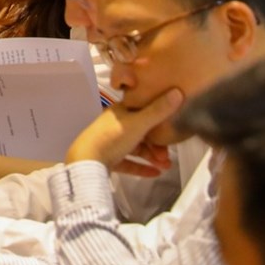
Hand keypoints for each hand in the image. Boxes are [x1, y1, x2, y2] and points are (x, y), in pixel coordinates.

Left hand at [64, 87, 183, 167]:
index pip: (143, 112)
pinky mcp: (109, 159)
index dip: (158, 119)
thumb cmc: (112, 137)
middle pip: (142, 133)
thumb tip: (177, 91)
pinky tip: (156, 173)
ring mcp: (111, 143)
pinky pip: (129, 163)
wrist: (87, 160)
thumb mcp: (138, 122)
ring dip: (152, 157)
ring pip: (137, 149)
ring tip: (166, 166)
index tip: (172, 128)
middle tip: (168, 155)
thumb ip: (158, 110)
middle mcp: (116, 126)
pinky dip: (142, 167)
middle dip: (157, 144)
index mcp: (121, 112)